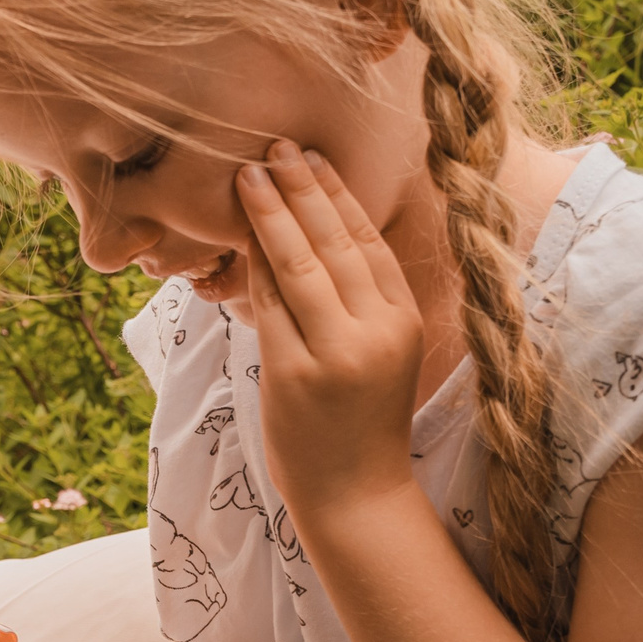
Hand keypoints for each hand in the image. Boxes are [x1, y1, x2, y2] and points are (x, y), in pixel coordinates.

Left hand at [230, 140, 424, 524]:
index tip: (314, 158)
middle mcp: (376, 331)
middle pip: (335, 243)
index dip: (338, 196)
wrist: (356, 495)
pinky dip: (253, 265)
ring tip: (249, 173)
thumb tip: (316, 239)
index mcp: (403, 321)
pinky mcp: (294, 374)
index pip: (368, 243)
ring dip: (271, 214)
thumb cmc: (360, 422)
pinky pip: (268, 306)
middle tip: (275, 146)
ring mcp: (335, 353)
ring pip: (299, 266)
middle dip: (302, 189)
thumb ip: (360, 303)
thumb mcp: (379, 354)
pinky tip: (239, 234)